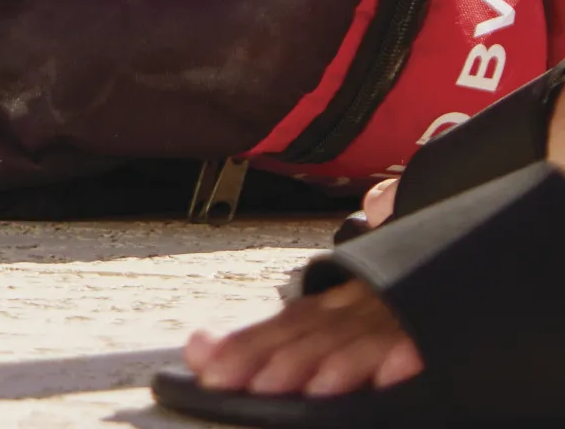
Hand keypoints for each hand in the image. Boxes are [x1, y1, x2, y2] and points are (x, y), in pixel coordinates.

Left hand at [180, 279, 425, 394]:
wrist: (457, 266)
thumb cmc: (384, 311)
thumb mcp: (325, 319)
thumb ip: (264, 339)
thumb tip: (197, 344)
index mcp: (332, 303)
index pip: (282, 324)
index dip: (247, 347)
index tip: (213, 372)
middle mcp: (359, 305)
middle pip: (316, 331)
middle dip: (284, 361)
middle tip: (255, 387)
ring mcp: (399, 315)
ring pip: (365, 338)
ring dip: (341, 364)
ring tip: (317, 389)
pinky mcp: (438, 330)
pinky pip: (424, 341)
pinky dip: (408, 354)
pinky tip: (393, 372)